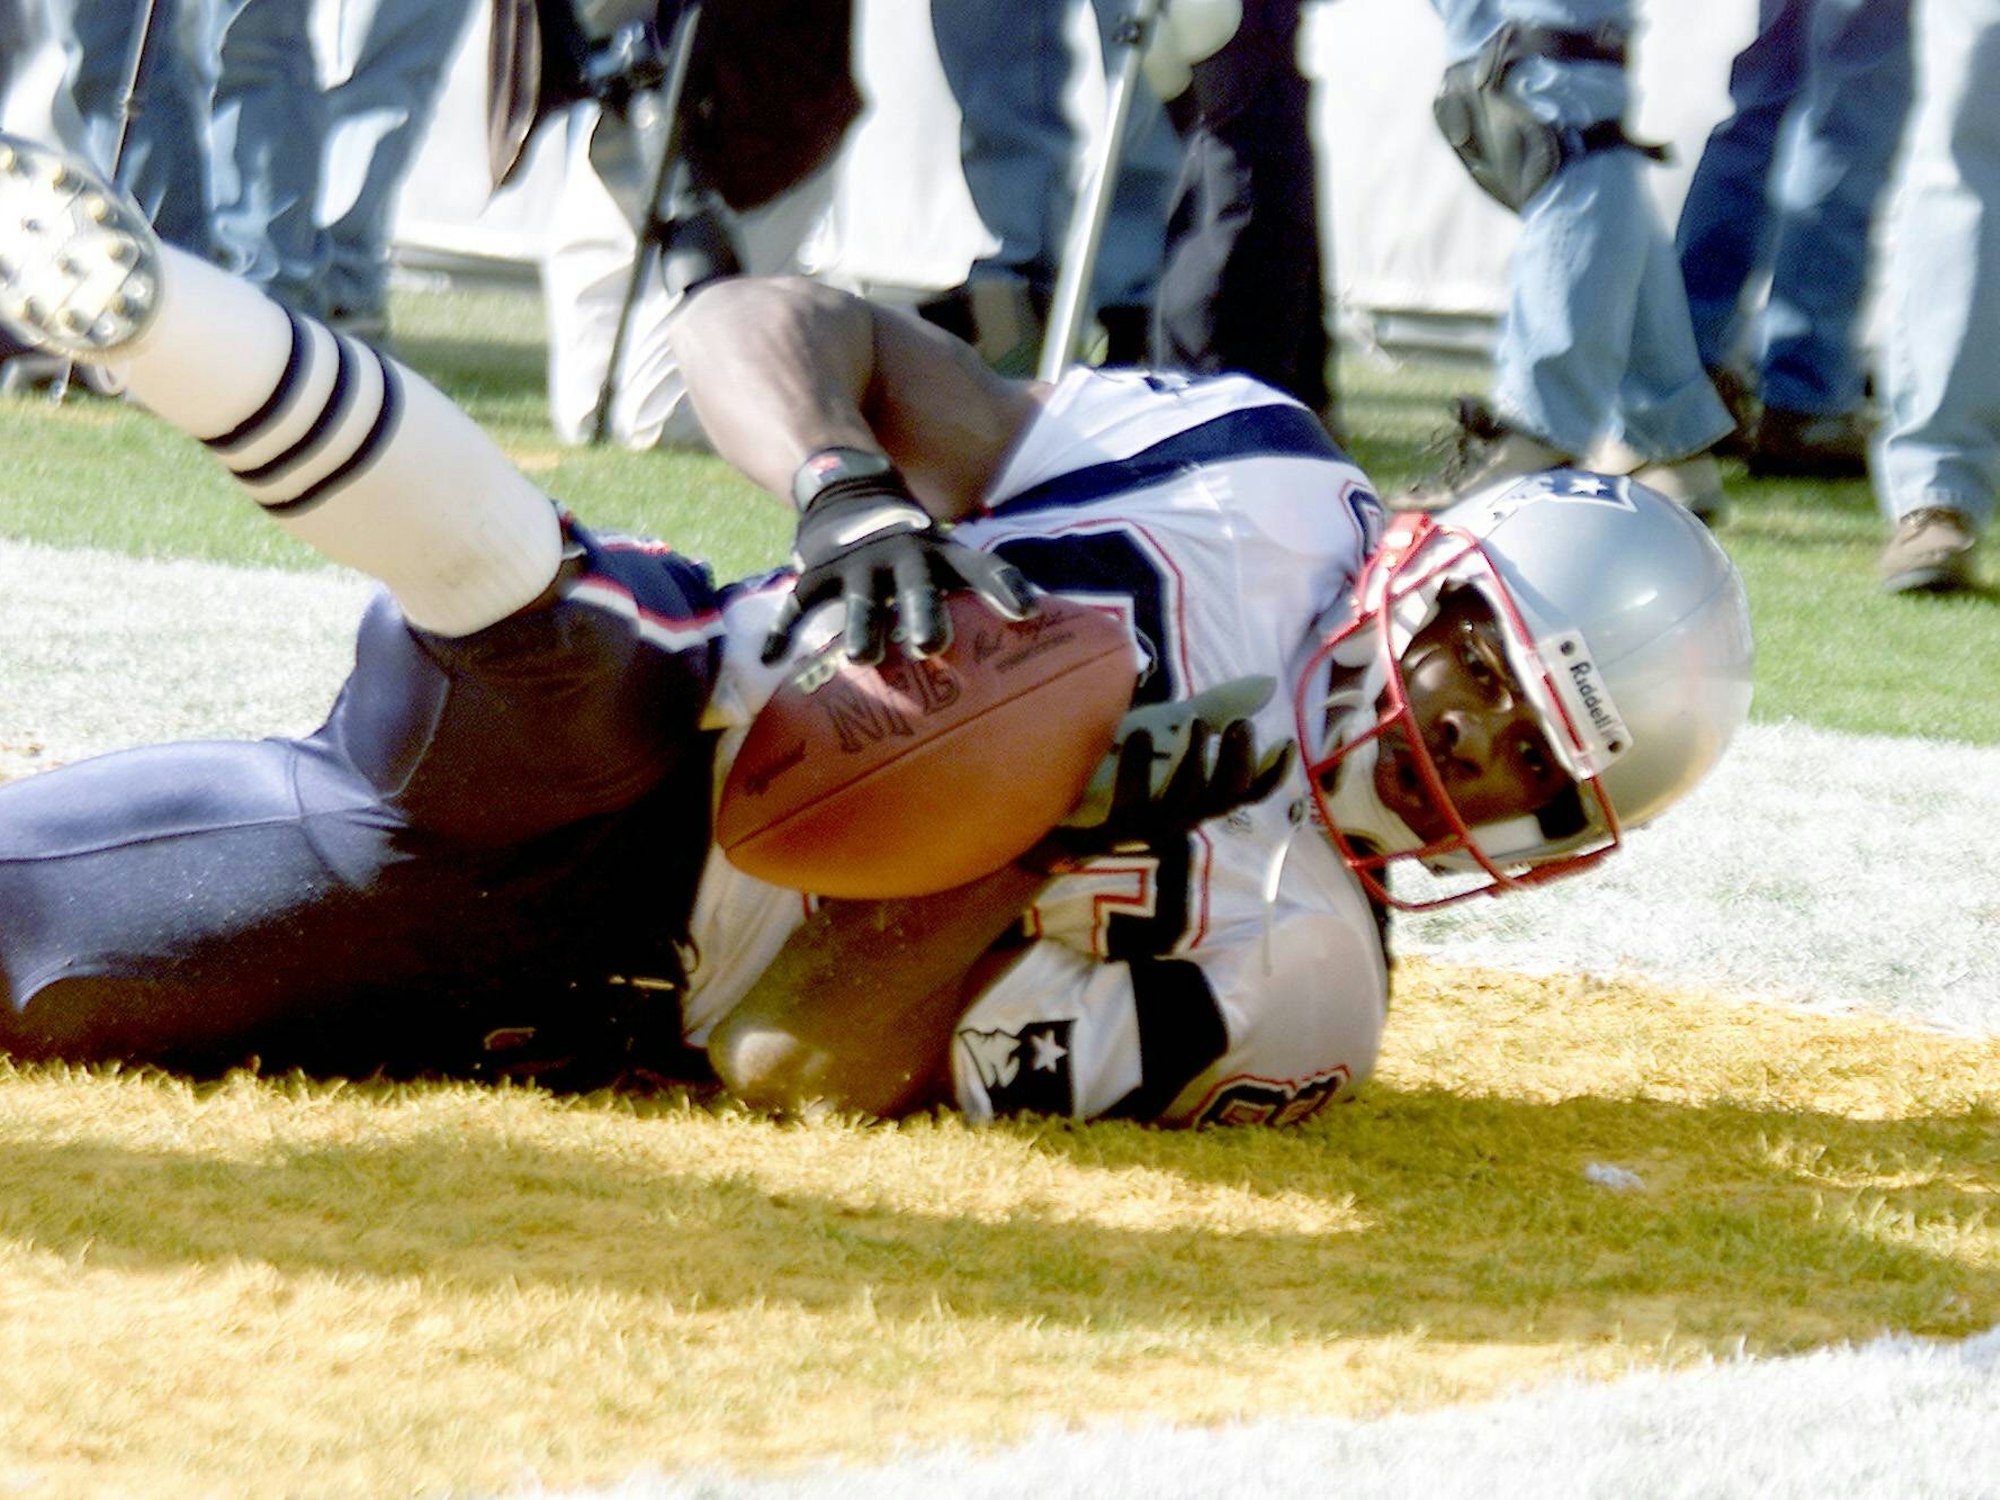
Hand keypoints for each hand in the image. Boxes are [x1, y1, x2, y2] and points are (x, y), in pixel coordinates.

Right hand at [763, 451, 1035, 665]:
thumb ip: (978, 588)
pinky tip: (774, 659)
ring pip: (860, 599)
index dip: (1003, 586)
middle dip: (922, 613)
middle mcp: (902, 555)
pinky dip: (785, 631)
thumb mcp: (944, 552)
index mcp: (939, 552)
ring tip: (863, 659)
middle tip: (929, 646)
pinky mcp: (818, 571)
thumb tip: (1031, 627)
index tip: (1026, 612)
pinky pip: (799, 604)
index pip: (979, 567)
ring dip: (861, 627)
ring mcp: (858, 563)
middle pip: (916, 586)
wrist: (848, 488)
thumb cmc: (910, 545)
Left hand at [1037, 676, 1294, 862]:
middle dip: (1238, 764)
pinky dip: (1138, 769)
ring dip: (1195, 763)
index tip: (1285, 742)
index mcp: (1200, 793)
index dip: (1272, 773)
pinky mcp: (1112, 828)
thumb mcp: (1170, 725)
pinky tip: (1138, 735)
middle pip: (1224, 799)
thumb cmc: (1119, 760)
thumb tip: (1268, 684)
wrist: (1054, 796)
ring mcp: (1147, 826)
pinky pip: (1132, 804)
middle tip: (1241, 725)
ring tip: (1197, 724)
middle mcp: (1181, 814)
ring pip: (1185, 804)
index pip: (1248, 791)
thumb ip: (1216, 706)